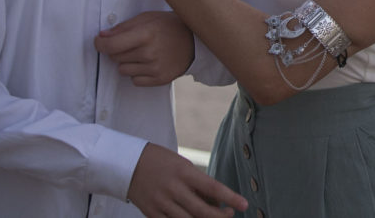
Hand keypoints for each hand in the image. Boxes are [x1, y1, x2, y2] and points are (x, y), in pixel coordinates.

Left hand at [95, 12, 194, 86]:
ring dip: (128, 62)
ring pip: (122, 70)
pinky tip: (149, 63)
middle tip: (132, 43)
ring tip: (143, 53)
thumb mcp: (148, 18)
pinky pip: (135, 81)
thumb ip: (124, 27)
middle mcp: (150, 52)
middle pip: (114, 57)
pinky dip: (138, 73)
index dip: (100, 44)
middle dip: (118, 50)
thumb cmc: (170, 26)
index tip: (100, 42)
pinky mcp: (160, 79)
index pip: (110, 45)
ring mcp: (155, 67)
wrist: (196, 41)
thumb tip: (102, 37)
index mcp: (146, 34)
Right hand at [128, 143, 247, 217]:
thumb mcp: (184, 166)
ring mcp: (161, 203)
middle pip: (202, 210)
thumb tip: (217, 204)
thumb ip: (198, 185)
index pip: (213, 187)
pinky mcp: (151, 213)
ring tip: (215, 217)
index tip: (245, 204)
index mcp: (184, 172)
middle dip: (220, 216)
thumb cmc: (163, 162)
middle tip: (230, 214)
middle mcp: (173, 188)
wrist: (128, 163)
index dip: (231, 197)